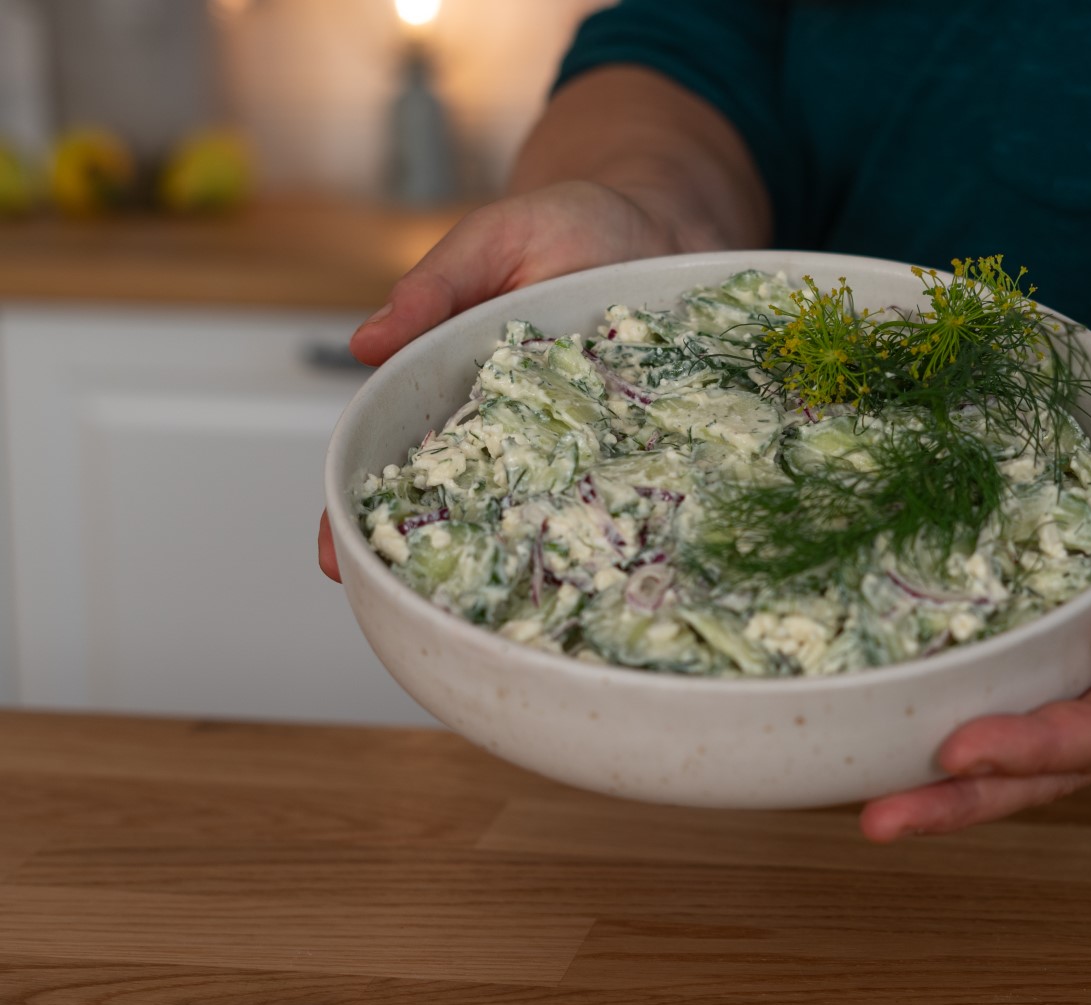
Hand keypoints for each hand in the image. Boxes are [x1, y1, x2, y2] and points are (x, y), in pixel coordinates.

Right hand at [318, 180, 695, 581]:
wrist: (667, 223)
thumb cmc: (573, 225)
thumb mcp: (495, 241)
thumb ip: (438, 286)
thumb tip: (368, 341)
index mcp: (454, 384)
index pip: (394, 451)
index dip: (359, 506)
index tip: (337, 557)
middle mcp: (511, 426)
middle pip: (460, 500)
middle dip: (431, 556)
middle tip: (410, 606)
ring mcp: (574, 442)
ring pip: (536, 510)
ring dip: (521, 556)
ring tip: (499, 611)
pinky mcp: (633, 443)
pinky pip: (613, 491)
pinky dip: (603, 527)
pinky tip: (602, 569)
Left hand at [860, 411, 1090, 841]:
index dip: (1038, 746)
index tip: (961, 751)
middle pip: (1059, 766)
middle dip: (971, 797)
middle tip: (883, 819)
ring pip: (1034, 748)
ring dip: (956, 781)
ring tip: (872, 804)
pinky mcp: (1085, 650)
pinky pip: (1024, 694)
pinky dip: (966, 714)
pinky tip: (899, 729)